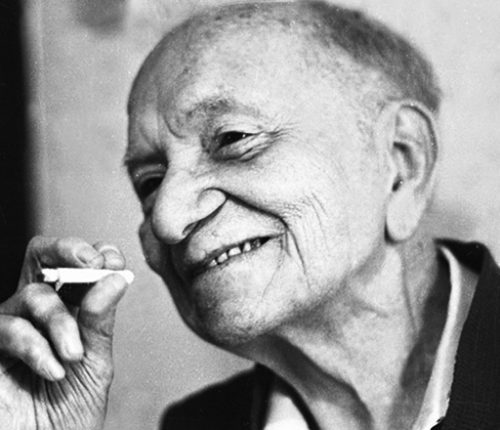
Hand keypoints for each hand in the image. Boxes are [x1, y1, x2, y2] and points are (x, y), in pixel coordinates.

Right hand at [0, 237, 129, 429]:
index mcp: (69, 310)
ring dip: (60, 321)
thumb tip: (115, 277)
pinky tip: (55, 370)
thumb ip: (101, 321)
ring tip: (74, 356)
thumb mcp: (95, 364)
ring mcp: (10, 327)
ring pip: (32, 295)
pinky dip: (36, 347)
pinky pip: (7, 328)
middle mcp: (37, 312)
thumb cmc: (70, 411)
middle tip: (91, 262)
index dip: (95, 254)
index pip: (77, 265)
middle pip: (41, 256)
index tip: (115, 262)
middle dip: (67, 250)